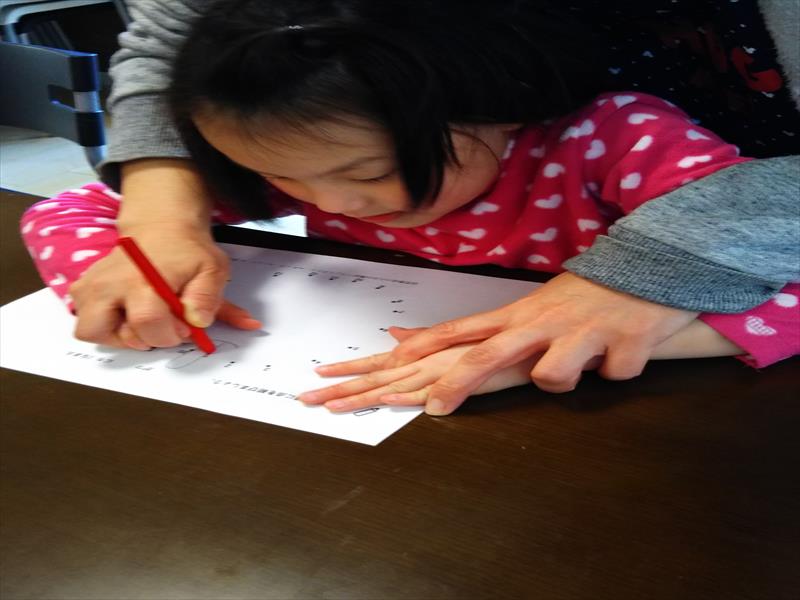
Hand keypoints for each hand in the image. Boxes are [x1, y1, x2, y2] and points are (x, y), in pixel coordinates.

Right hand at [70, 224, 259, 349]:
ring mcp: (93, 285)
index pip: (148, 324)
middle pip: (108, 333)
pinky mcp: (84, 287)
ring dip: (118, 334)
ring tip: (142, 319)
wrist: (161, 224)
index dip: (168, 334)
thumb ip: (210, 299)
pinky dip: (106, 324)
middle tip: (160, 324)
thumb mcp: (212, 270)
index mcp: (144, 279)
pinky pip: (85, 319)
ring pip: (90, 330)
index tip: (182, 328)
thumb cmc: (187, 250)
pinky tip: (128, 312)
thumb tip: (202, 323)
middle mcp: (110, 283)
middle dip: (139, 338)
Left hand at [298, 332, 535, 411]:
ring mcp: (445, 369)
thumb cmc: (504, 338)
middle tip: (307, 396)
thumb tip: (395, 335)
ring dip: (361, 395)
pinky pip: (431, 391)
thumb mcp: (458, 340)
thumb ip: (425, 339)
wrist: (541, 333)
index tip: (322, 374)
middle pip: (378, 374)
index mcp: (428, 351)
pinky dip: (407, 395)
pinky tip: (385, 400)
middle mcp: (430, 358)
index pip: (381, 362)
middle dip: (341, 386)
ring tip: (330, 405)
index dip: (351, 368)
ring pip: (394, 385)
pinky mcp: (466, 382)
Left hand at [315, 272, 696, 414]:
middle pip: (488, 355)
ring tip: (587, 357)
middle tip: (434, 407)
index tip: (386, 364)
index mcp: (516, 315)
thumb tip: (412, 338)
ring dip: (568, 376)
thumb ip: (483, 330)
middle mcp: (540, 322)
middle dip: (458, 382)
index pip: (457, 330)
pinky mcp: (623, 344)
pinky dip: (620, 369)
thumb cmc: (583, 295)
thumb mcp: (531, 306)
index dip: (419, 348)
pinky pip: (613, 376)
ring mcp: (580, 332)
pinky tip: (626, 349)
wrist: (652, 263)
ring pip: (554, 377)